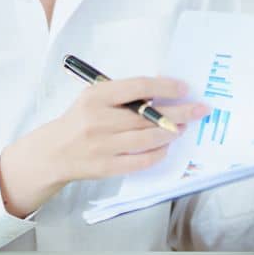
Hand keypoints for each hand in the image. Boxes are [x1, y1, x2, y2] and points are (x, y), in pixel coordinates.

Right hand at [0, 77, 210, 217]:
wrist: (53, 152)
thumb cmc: (79, 120)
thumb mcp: (94, 98)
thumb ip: (122, 95)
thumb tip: (160, 93)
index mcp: (96, 96)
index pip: (137, 87)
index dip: (164, 87)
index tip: (184, 89)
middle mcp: (98, 120)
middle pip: (147, 116)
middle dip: (178, 113)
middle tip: (200, 110)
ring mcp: (102, 146)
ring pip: (146, 139)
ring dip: (170, 133)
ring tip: (184, 128)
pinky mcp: (106, 167)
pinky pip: (140, 161)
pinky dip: (157, 153)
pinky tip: (166, 147)